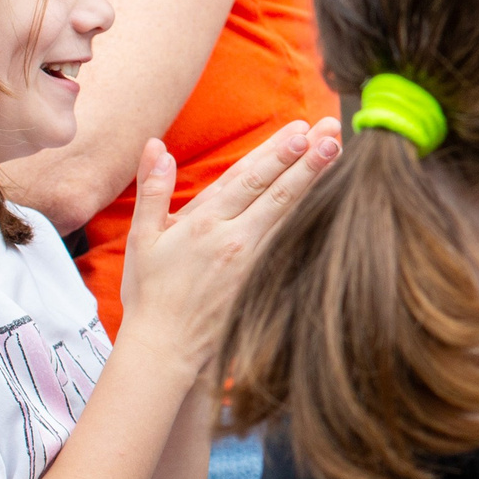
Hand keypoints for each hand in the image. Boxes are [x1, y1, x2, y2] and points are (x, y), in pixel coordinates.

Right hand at [116, 118, 340, 374]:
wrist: (165, 347)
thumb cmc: (151, 292)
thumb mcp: (141, 238)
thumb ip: (153, 189)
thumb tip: (155, 145)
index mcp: (204, 223)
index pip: (247, 179)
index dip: (275, 153)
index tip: (300, 131)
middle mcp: (233, 238)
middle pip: (277, 190)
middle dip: (306, 159)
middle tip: (331, 131)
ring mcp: (253, 261)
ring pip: (290, 212)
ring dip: (315, 181)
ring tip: (336, 152)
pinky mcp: (264, 280)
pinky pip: (291, 241)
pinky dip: (311, 217)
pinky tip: (329, 199)